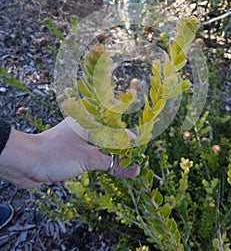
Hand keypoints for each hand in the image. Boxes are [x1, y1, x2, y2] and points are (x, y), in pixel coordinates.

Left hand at [0, 120, 139, 188]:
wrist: (25, 162)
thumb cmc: (55, 154)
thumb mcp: (88, 159)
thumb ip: (112, 164)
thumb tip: (135, 169)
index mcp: (90, 122)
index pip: (118, 130)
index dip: (132, 143)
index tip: (142, 155)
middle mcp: (86, 129)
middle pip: (112, 139)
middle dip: (125, 152)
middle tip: (138, 165)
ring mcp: (79, 141)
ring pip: (103, 149)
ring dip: (115, 159)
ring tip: (130, 170)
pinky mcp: (73, 153)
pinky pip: (93, 157)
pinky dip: (104, 164)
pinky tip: (114, 171)